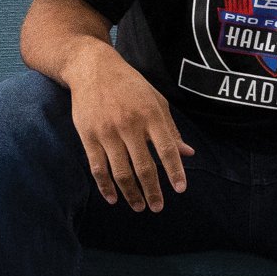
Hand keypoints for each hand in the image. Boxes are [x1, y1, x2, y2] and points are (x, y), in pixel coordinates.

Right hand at [65, 42, 191, 212]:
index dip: (175, 171)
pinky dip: (105, 186)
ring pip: (121, 172)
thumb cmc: (129, 85)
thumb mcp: (156, 100)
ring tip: (139, 207)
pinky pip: (98, 167)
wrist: (93, 68)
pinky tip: (113, 199)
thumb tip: (188, 153)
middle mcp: (130, 125)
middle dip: (153, 191)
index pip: (167, 149)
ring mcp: (107, 132)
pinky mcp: (88, 136)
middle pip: (144, 166)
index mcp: (150, 115)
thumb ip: (171, 128)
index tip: (180, 189)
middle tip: (157, 207)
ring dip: (131, 194)